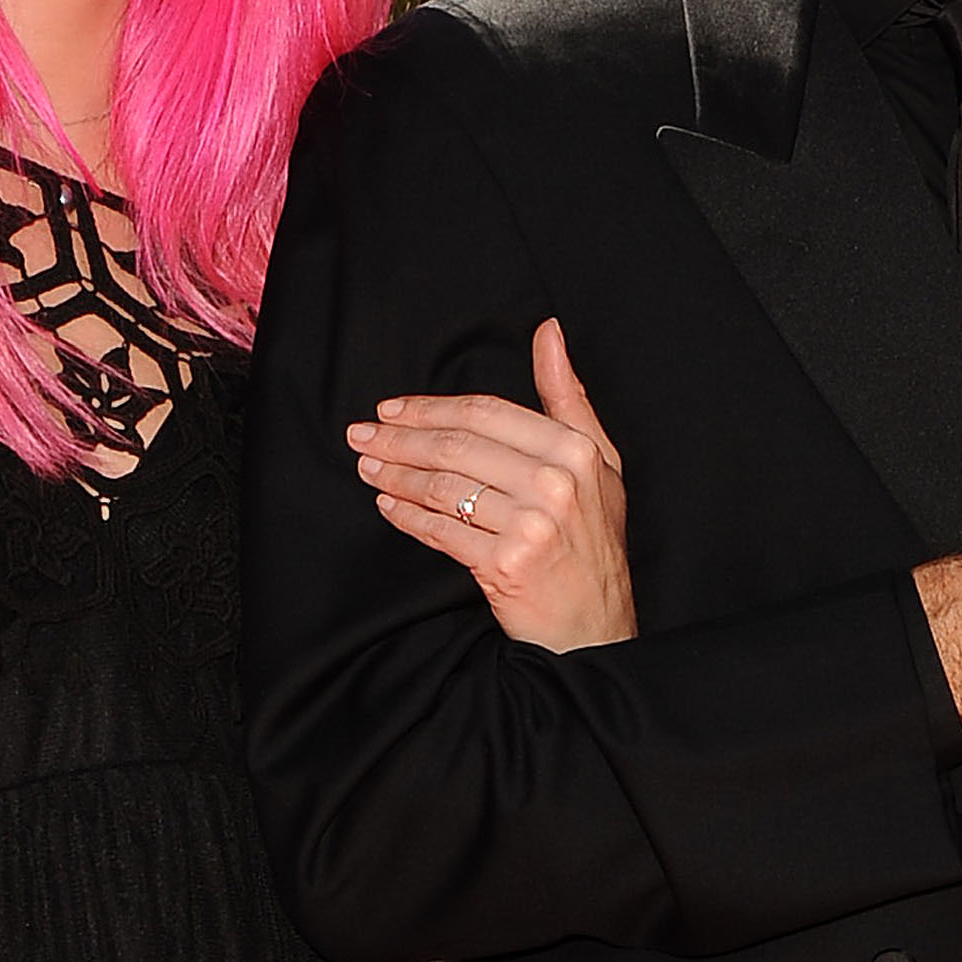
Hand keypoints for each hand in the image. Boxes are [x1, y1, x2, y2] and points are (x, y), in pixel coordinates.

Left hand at [349, 319, 636, 652]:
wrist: (594, 630)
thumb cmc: (592, 546)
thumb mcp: (599, 464)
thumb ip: (569, 398)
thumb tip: (548, 332)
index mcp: (576, 449)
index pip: (486, 413)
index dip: (431, 408)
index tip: (392, 409)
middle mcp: (557, 482)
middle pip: (458, 446)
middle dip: (401, 438)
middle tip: (361, 435)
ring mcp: (532, 524)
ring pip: (445, 487)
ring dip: (396, 474)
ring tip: (368, 466)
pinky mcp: (507, 562)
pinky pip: (442, 530)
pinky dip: (408, 516)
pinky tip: (388, 504)